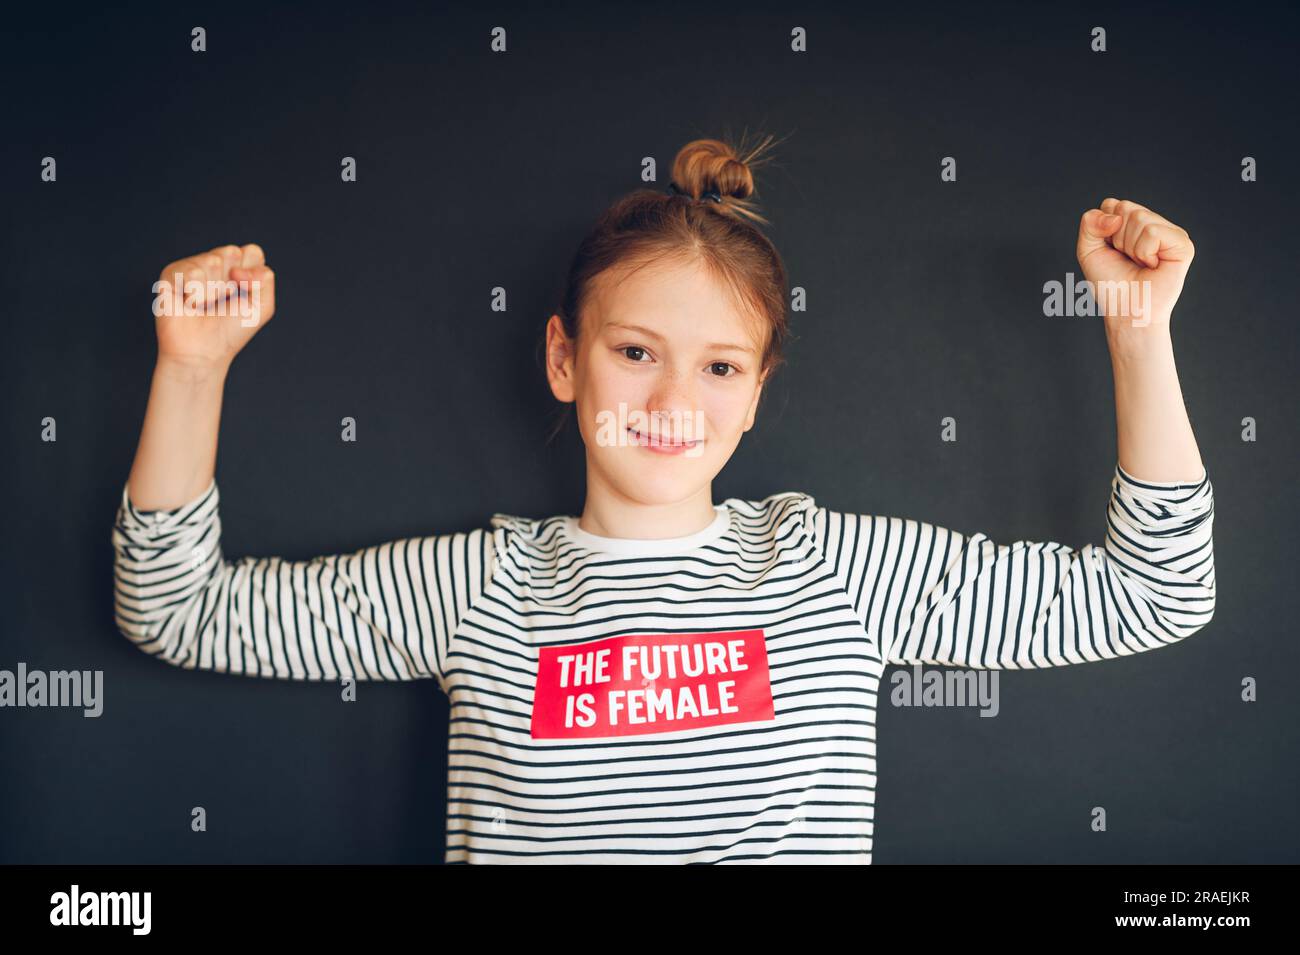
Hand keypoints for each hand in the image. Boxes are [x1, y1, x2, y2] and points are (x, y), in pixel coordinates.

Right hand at [152, 243, 275, 371]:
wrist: (203, 351)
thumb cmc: (231, 331)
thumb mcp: (261, 308)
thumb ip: (266, 279)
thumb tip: (240, 265)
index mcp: (238, 269)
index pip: (252, 252)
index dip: (252, 272)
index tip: (244, 293)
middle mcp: (215, 265)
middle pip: (232, 252)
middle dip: (232, 281)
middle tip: (222, 300)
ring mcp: (193, 268)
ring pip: (212, 260)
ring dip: (213, 290)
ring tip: (204, 305)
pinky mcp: (171, 275)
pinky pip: (189, 271)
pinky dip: (194, 292)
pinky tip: (189, 304)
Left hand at [1076, 199, 1194, 331]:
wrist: (1126, 310)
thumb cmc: (1110, 284)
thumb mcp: (1087, 250)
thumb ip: (1090, 223)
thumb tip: (1116, 215)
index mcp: (1133, 223)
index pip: (1111, 204)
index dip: (1102, 230)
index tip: (1110, 251)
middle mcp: (1153, 223)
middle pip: (1125, 208)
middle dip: (1117, 238)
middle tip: (1127, 259)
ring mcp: (1170, 232)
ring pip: (1140, 218)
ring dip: (1131, 247)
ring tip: (1140, 264)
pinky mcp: (1182, 244)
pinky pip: (1153, 232)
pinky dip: (1145, 252)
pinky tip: (1152, 265)